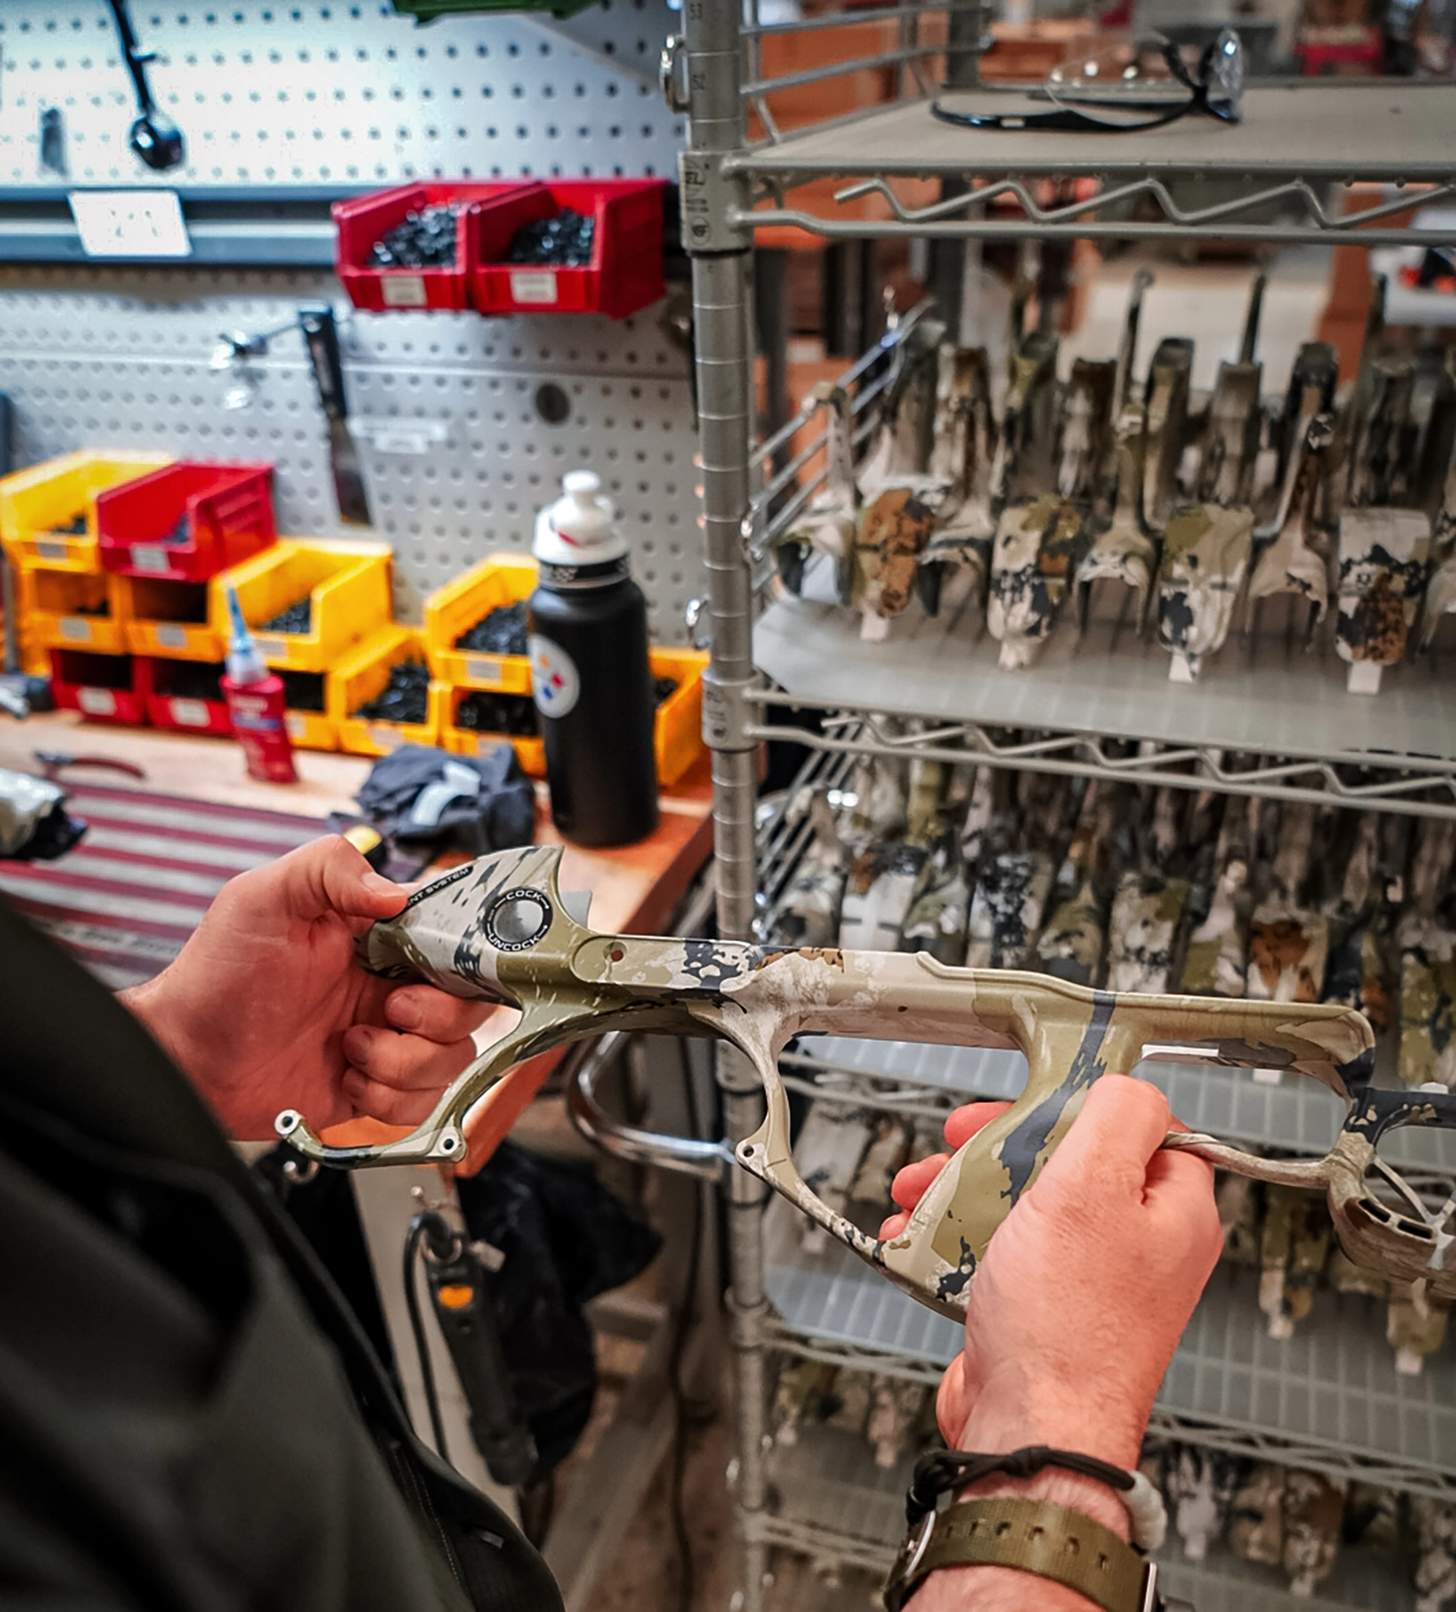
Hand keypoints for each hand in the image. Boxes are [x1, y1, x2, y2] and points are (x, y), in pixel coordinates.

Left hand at [124, 836, 490, 1140]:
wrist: (184, 1055)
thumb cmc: (217, 971)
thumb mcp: (265, 895)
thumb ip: (331, 868)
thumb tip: (399, 894)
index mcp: (380, 939)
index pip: (458, 944)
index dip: (462, 962)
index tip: (430, 972)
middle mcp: (392, 988)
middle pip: (471, 1007)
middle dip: (437, 1017)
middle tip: (388, 1011)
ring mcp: (386, 1042)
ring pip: (452, 1060)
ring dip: (405, 1062)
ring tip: (349, 1049)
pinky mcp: (373, 1091)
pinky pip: (422, 1105)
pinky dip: (390, 1098)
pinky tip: (346, 1080)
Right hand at [884, 1077, 1219, 1467]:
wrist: (1030, 1432)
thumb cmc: (1067, 1325)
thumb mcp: (1092, 1188)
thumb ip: (1117, 1116)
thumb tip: (1130, 1082)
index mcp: (1172, 1211)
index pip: (1143, 1126)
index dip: (1081, 1103)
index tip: (1033, 1098)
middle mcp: (1139, 1246)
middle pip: (1069, 1160)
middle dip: (1000, 1145)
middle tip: (962, 1139)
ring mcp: (1089, 1280)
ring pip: (1024, 1203)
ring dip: (962, 1187)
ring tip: (917, 1190)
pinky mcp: (1043, 1310)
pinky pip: (999, 1252)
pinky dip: (954, 1237)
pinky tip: (915, 1237)